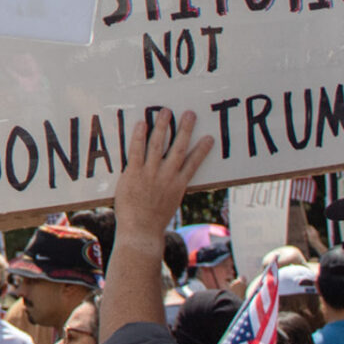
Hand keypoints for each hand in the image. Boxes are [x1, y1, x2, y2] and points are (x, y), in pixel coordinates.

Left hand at [113, 110, 212, 238]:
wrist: (140, 232)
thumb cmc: (153, 220)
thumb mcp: (169, 204)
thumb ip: (170, 189)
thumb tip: (173, 179)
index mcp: (178, 185)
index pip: (193, 163)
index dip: (202, 150)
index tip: (210, 137)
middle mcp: (167, 177)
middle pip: (178, 148)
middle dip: (185, 130)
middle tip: (190, 113)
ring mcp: (150, 174)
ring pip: (158, 145)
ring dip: (163, 126)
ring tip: (166, 111)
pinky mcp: (133, 174)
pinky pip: (137, 151)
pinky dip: (139, 137)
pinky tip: (142, 124)